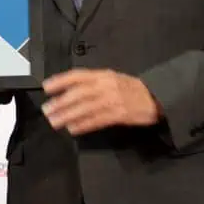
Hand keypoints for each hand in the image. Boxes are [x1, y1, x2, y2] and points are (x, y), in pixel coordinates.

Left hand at [41, 69, 160, 134]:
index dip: (61, 81)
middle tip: (47, 110)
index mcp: (103, 75)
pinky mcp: (120, 114)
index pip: (78, 75)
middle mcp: (106, 85)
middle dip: (61, 102)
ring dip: (68, 115)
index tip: (46, 87)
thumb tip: (68, 91)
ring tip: (55, 122)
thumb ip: (92, 83)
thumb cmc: (130, 89)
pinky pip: (97, 120)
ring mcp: (113, 100)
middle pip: (78, 93)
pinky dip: (83, 125)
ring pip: (85, 108)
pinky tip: (72, 129)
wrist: (157, 97)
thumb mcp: (112, 79)